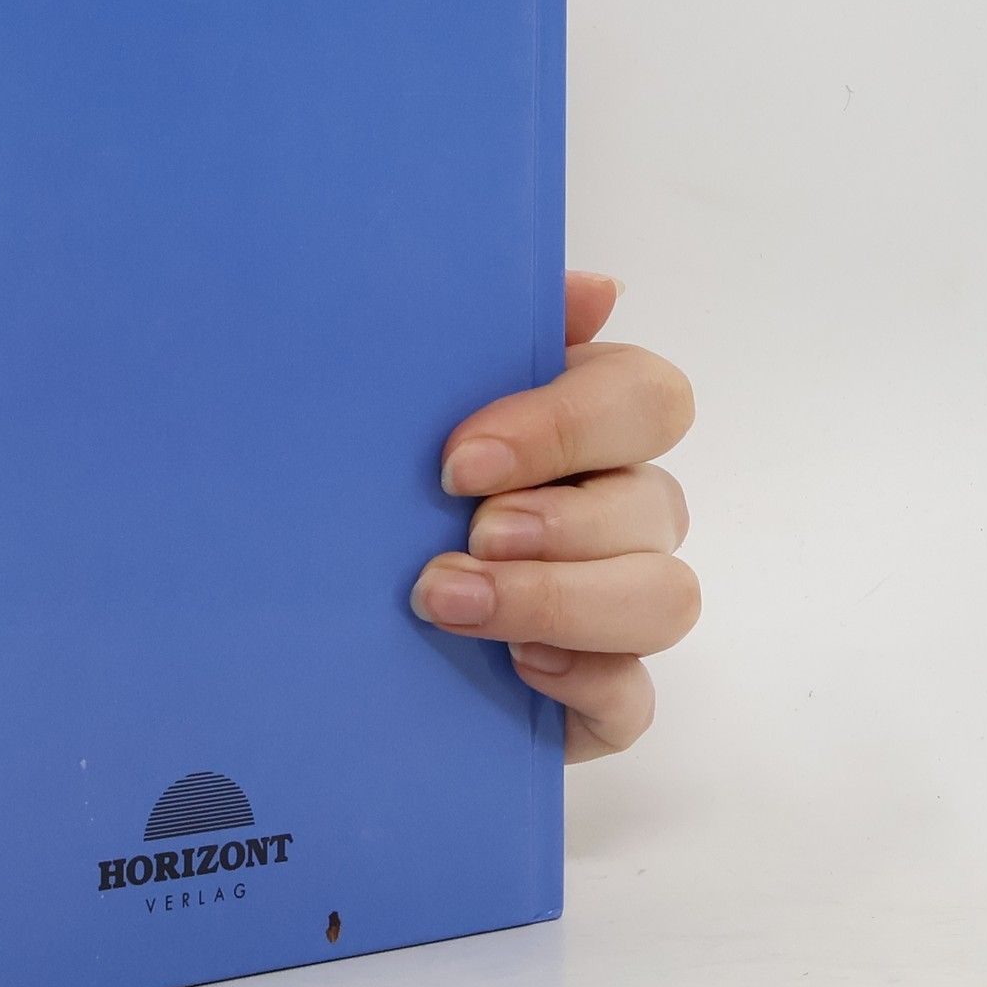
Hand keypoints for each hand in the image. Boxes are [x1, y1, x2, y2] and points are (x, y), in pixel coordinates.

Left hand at [409, 271, 697, 761]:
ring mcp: (619, 606)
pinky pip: (635, 696)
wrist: (323, 618)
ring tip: (450, 602)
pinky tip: (514, 670)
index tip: (458, 459)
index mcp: (591, 425)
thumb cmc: (380, 491)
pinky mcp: (603, 696)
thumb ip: (486, 337)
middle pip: (660, 502)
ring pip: (664, 598)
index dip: (567, 425)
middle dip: (560, 522)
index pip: (647, 398)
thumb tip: (597, 289)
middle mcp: (622, 509)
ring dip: (560, 600)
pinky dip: (584, 682)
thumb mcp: (410, 405)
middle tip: (466, 535)